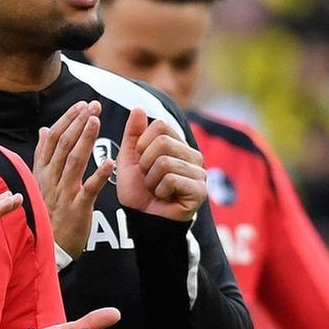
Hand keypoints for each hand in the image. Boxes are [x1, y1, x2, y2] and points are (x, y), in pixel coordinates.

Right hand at [35, 101, 116, 260]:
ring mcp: (63, 194)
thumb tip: (44, 129)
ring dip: (85, 140)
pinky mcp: (77, 209)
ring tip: (96, 121)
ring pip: (73, 162)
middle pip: (63, 146)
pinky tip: (110, 162)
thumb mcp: (39, 182)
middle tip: (93, 105)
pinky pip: (88, 190)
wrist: (47, 249)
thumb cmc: (45, 214)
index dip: (67, 120)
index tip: (82, 105)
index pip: (53, 140)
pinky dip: (99, 175)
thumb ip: (43, 155)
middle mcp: (50, 180)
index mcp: (42, 172)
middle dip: (78, 123)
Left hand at [114, 107, 206, 221]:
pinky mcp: (200, 191)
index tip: (142, 162)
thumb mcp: (129, 159)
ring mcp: (199, 173)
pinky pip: (171, 179)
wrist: (142, 220)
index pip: (160, 125)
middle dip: (145, 164)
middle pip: (162, 142)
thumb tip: (138, 108)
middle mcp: (193, 156)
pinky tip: (164, 198)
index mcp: (178, 145)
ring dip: (151, 180)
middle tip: (148, 179)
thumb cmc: (137, 192)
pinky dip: (159, 190)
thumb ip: (133, 134)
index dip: (142, 144)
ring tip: (156, 190)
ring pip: (165, 162)